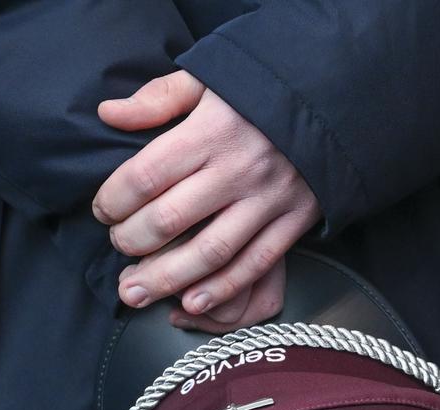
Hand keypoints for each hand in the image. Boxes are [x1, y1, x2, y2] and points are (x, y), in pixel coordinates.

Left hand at [93, 70, 320, 329]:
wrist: (336, 97)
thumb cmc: (260, 90)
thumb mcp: (208, 78)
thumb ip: (158, 98)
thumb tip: (107, 113)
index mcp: (210, 131)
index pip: (145, 176)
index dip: (113, 200)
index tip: (103, 210)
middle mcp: (237, 169)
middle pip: (170, 220)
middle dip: (132, 243)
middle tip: (117, 249)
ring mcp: (268, 199)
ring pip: (209, 252)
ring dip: (166, 279)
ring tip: (135, 293)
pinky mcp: (294, 220)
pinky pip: (255, 264)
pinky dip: (221, 288)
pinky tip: (191, 301)